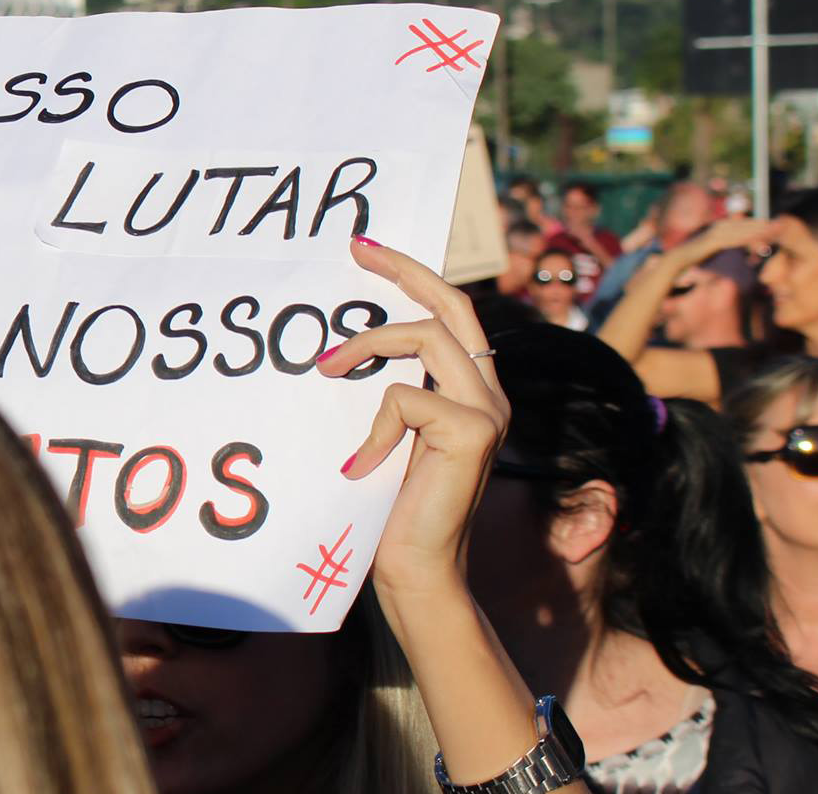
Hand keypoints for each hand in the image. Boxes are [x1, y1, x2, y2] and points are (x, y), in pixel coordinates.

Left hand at [316, 237, 508, 590]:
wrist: (415, 568)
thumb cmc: (391, 506)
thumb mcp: (391, 434)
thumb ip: (391, 392)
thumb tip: (344, 347)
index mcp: (472, 390)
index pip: (451, 315)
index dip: (413, 277)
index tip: (368, 250)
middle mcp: (489, 393)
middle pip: (452, 306)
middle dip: (406, 270)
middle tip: (359, 249)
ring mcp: (487, 410)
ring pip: (426, 337)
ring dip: (368, 344)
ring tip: (327, 368)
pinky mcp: (473, 431)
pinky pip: (403, 397)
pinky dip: (373, 428)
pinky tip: (360, 465)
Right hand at [673, 216, 780, 266]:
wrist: (677, 259)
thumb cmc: (694, 255)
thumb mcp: (712, 248)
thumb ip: (723, 243)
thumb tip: (732, 243)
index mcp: (720, 228)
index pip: (743, 225)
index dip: (759, 224)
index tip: (774, 225)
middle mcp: (719, 227)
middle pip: (745, 225)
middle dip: (762, 224)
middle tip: (780, 223)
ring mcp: (716, 233)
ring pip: (741, 231)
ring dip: (757, 229)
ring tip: (773, 229)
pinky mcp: (713, 242)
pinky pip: (733, 240)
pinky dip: (745, 238)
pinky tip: (756, 239)